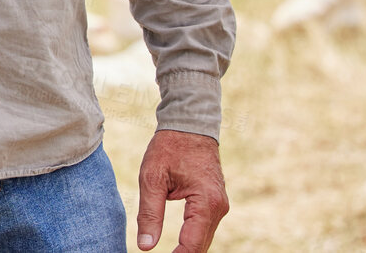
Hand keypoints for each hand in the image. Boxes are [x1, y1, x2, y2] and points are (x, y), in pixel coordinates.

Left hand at [136, 129, 228, 251]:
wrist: (189, 126)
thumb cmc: (169, 148)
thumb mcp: (152, 178)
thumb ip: (149, 214)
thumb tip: (145, 246)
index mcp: (206, 203)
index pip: (192, 245)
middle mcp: (219, 208)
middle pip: (201, 246)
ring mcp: (220, 206)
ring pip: (203, 239)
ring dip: (188, 250)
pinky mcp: (215, 203)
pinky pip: (204, 228)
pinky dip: (192, 239)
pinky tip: (178, 247)